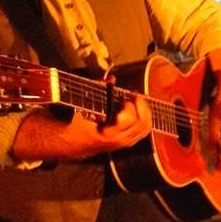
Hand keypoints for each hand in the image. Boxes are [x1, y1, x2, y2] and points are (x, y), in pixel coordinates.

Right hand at [11, 97, 151, 160]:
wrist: (74, 143)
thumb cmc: (78, 122)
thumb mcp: (84, 105)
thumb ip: (98, 90)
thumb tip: (111, 79)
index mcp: (108, 133)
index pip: (128, 119)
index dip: (128, 107)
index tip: (123, 99)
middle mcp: (119, 140)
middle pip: (141, 123)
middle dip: (140, 106)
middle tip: (133, 96)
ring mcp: (125, 143)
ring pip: (145, 128)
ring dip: (145, 111)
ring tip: (138, 101)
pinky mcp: (129, 142)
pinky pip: (144, 131)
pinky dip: (145, 118)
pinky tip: (140, 109)